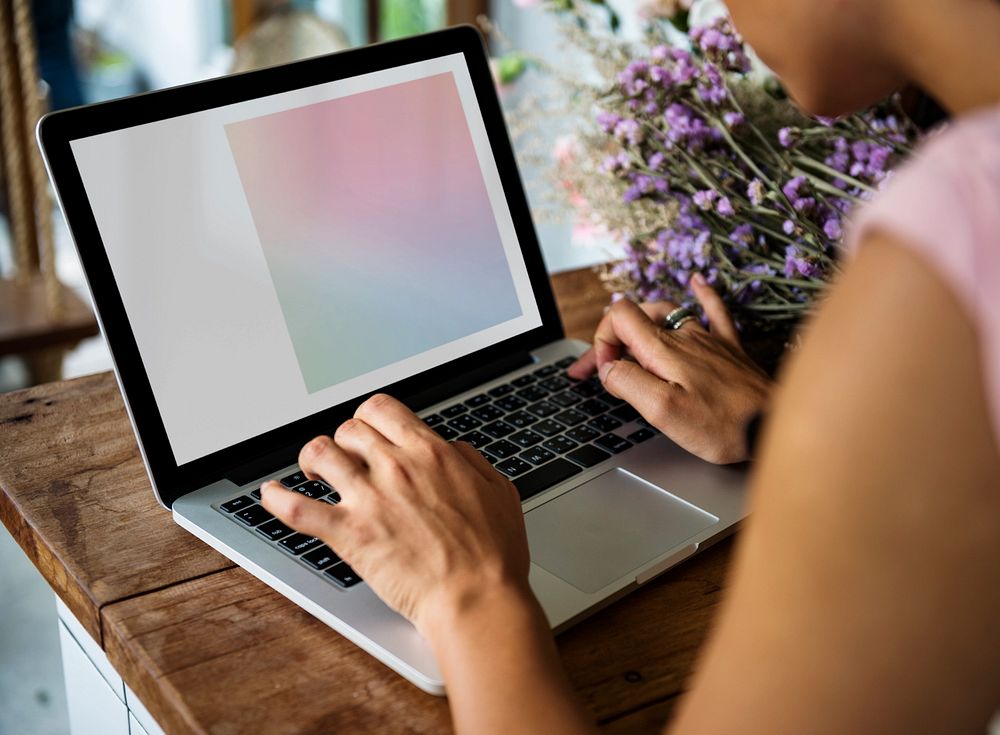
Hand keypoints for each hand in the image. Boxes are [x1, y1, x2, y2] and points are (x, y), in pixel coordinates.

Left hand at [260, 394, 531, 633]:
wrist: (476, 597)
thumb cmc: (492, 554)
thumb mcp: (499, 491)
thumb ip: (470, 461)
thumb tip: (452, 448)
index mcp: (431, 453)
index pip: (382, 410)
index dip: (368, 417)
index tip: (367, 432)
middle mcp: (396, 467)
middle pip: (349, 428)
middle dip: (343, 439)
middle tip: (344, 458)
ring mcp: (369, 499)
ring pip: (320, 453)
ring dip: (312, 458)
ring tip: (313, 472)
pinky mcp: (349, 534)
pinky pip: (297, 509)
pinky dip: (276, 498)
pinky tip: (270, 493)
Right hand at [568, 274, 771, 463]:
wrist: (772, 426)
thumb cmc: (720, 425)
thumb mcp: (661, 411)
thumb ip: (627, 382)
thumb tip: (609, 367)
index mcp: (664, 349)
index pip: (618, 317)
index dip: (602, 340)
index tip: (607, 371)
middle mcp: (684, 336)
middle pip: (637, 317)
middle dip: (613, 338)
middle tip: (603, 370)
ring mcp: (708, 339)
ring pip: (668, 313)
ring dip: (641, 321)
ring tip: (627, 341)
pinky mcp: (729, 349)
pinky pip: (715, 310)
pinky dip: (703, 293)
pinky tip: (698, 281)